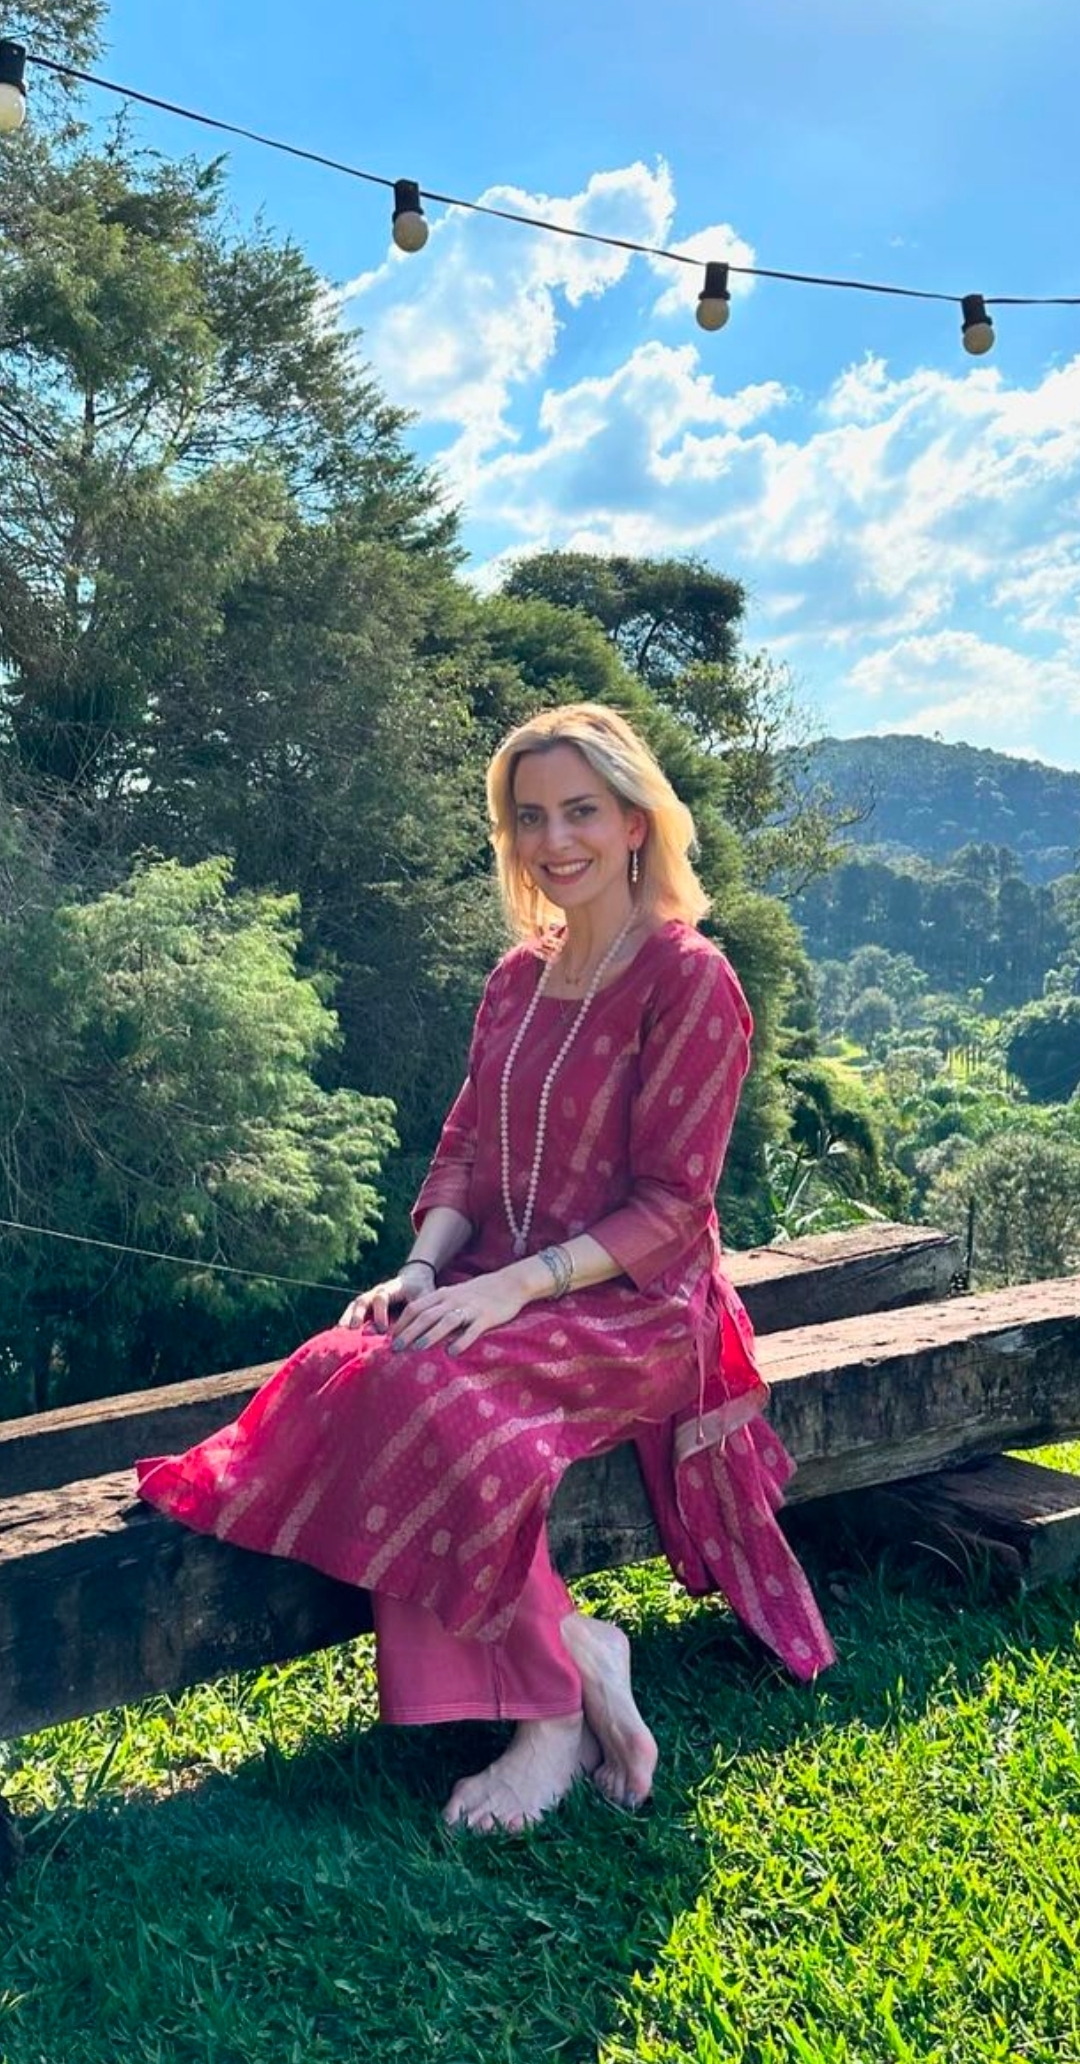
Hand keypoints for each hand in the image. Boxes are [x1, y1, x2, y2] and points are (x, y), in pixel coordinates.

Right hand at [339, 1260, 434, 1332]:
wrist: (415, 1278)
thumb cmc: (422, 1290)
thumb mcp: (425, 1298)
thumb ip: (420, 1312)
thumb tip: (413, 1336)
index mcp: (392, 1288)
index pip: (381, 1297)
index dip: (380, 1313)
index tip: (382, 1330)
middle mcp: (377, 1291)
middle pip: (362, 1300)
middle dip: (356, 1315)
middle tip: (352, 1330)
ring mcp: (369, 1297)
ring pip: (354, 1306)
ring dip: (347, 1319)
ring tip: (339, 1334)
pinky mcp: (366, 1305)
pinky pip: (353, 1312)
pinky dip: (346, 1322)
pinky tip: (339, 1336)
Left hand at [390, 1268, 527, 1357]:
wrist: (509, 1283)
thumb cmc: (478, 1293)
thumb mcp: (455, 1295)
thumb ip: (438, 1307)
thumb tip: (416, 1326)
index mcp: (443, 1295)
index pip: (415, 1308)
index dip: (401, 1323)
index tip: (389, 1339)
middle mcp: (453, 1300)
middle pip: (425, 1315)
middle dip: (408, 1332)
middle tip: (395, 1349)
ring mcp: (470, 1308)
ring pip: (445, 1321)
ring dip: (430, 1335)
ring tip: (417, 1349)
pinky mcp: (486, 1317)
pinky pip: (472, 1330)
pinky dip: (461, 1341)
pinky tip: (452, 1353)